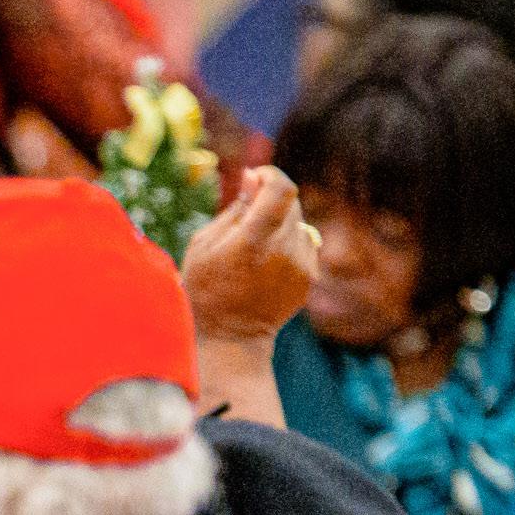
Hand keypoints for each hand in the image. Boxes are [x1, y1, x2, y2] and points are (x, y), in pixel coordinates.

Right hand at [182, 165, 315, 343]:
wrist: (230, 338)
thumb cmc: (206, 289)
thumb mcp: (204, 244)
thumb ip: (235, 208)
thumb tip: (254, 176)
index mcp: (254, 240)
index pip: (282, 188)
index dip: (270, 176)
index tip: (255, 179)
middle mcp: (284, 249)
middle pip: (290, 203)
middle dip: (270, 202)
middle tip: (246, 221)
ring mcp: (301, 264)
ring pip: (298, 222)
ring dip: (279, 225)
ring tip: (254, 251)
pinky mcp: (310, 275)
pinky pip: (304, 243)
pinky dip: (287, 244)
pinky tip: (266, 266)